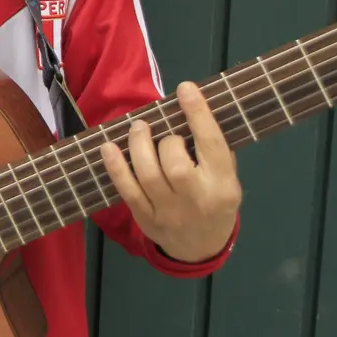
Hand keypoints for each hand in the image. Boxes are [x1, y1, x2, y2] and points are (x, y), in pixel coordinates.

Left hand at [100, 81, 241, 262]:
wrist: (201, 248)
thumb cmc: (215, 201)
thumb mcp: (228, 178)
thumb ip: (214, 150)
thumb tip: (192, 110)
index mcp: (223, 185)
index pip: (212, 145)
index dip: (198, 114)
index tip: (185, 89)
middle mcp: (196, 199)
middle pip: (176, 165)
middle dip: (167, 140)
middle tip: (162, 132)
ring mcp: (169, 212)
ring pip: (149, 176)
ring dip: (138, 146)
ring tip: (137, 127)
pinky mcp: (146, 219)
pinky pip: (127, 191)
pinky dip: (115, 168)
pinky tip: (108, 147)